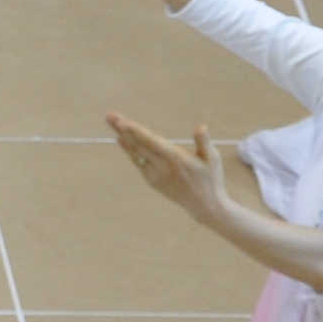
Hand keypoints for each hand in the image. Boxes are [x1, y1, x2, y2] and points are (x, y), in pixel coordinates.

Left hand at [104, 111, 226, 224]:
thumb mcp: (213, 159)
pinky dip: (129, 151)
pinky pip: (138, 163)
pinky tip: (121, 140)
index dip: (136, 131)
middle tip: (110, 116)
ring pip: (136, 154)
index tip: (123, 122)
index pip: (152, 142)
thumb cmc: (211, 179)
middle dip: (123, 129)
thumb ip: (204, 142)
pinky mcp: (153, 182)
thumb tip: (201, 126)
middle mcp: (163, 167)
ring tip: (112, 123)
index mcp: (177, 159)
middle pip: (139, 145)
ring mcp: (156, 175)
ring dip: (123, 138)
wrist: (205, 206)